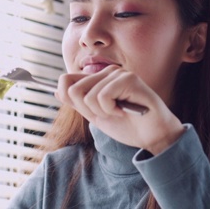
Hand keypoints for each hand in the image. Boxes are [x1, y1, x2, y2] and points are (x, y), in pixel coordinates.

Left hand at [56, 65, 184, 154]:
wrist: (152, 136)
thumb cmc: (128, 125)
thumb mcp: (96, 116)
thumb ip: (78, 103)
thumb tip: (57, 91)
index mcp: (98, 78)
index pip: (66, 80)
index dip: (72, 101)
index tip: (92, 112)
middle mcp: (107, 71)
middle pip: (74, 89)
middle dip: (89, 110)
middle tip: (109, 114)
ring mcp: (119, 73)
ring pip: (88, 95)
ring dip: (103, 112)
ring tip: (120, 112)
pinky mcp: (129, 79)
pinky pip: (103, 96)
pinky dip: (112, 110)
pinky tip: (126, 111)